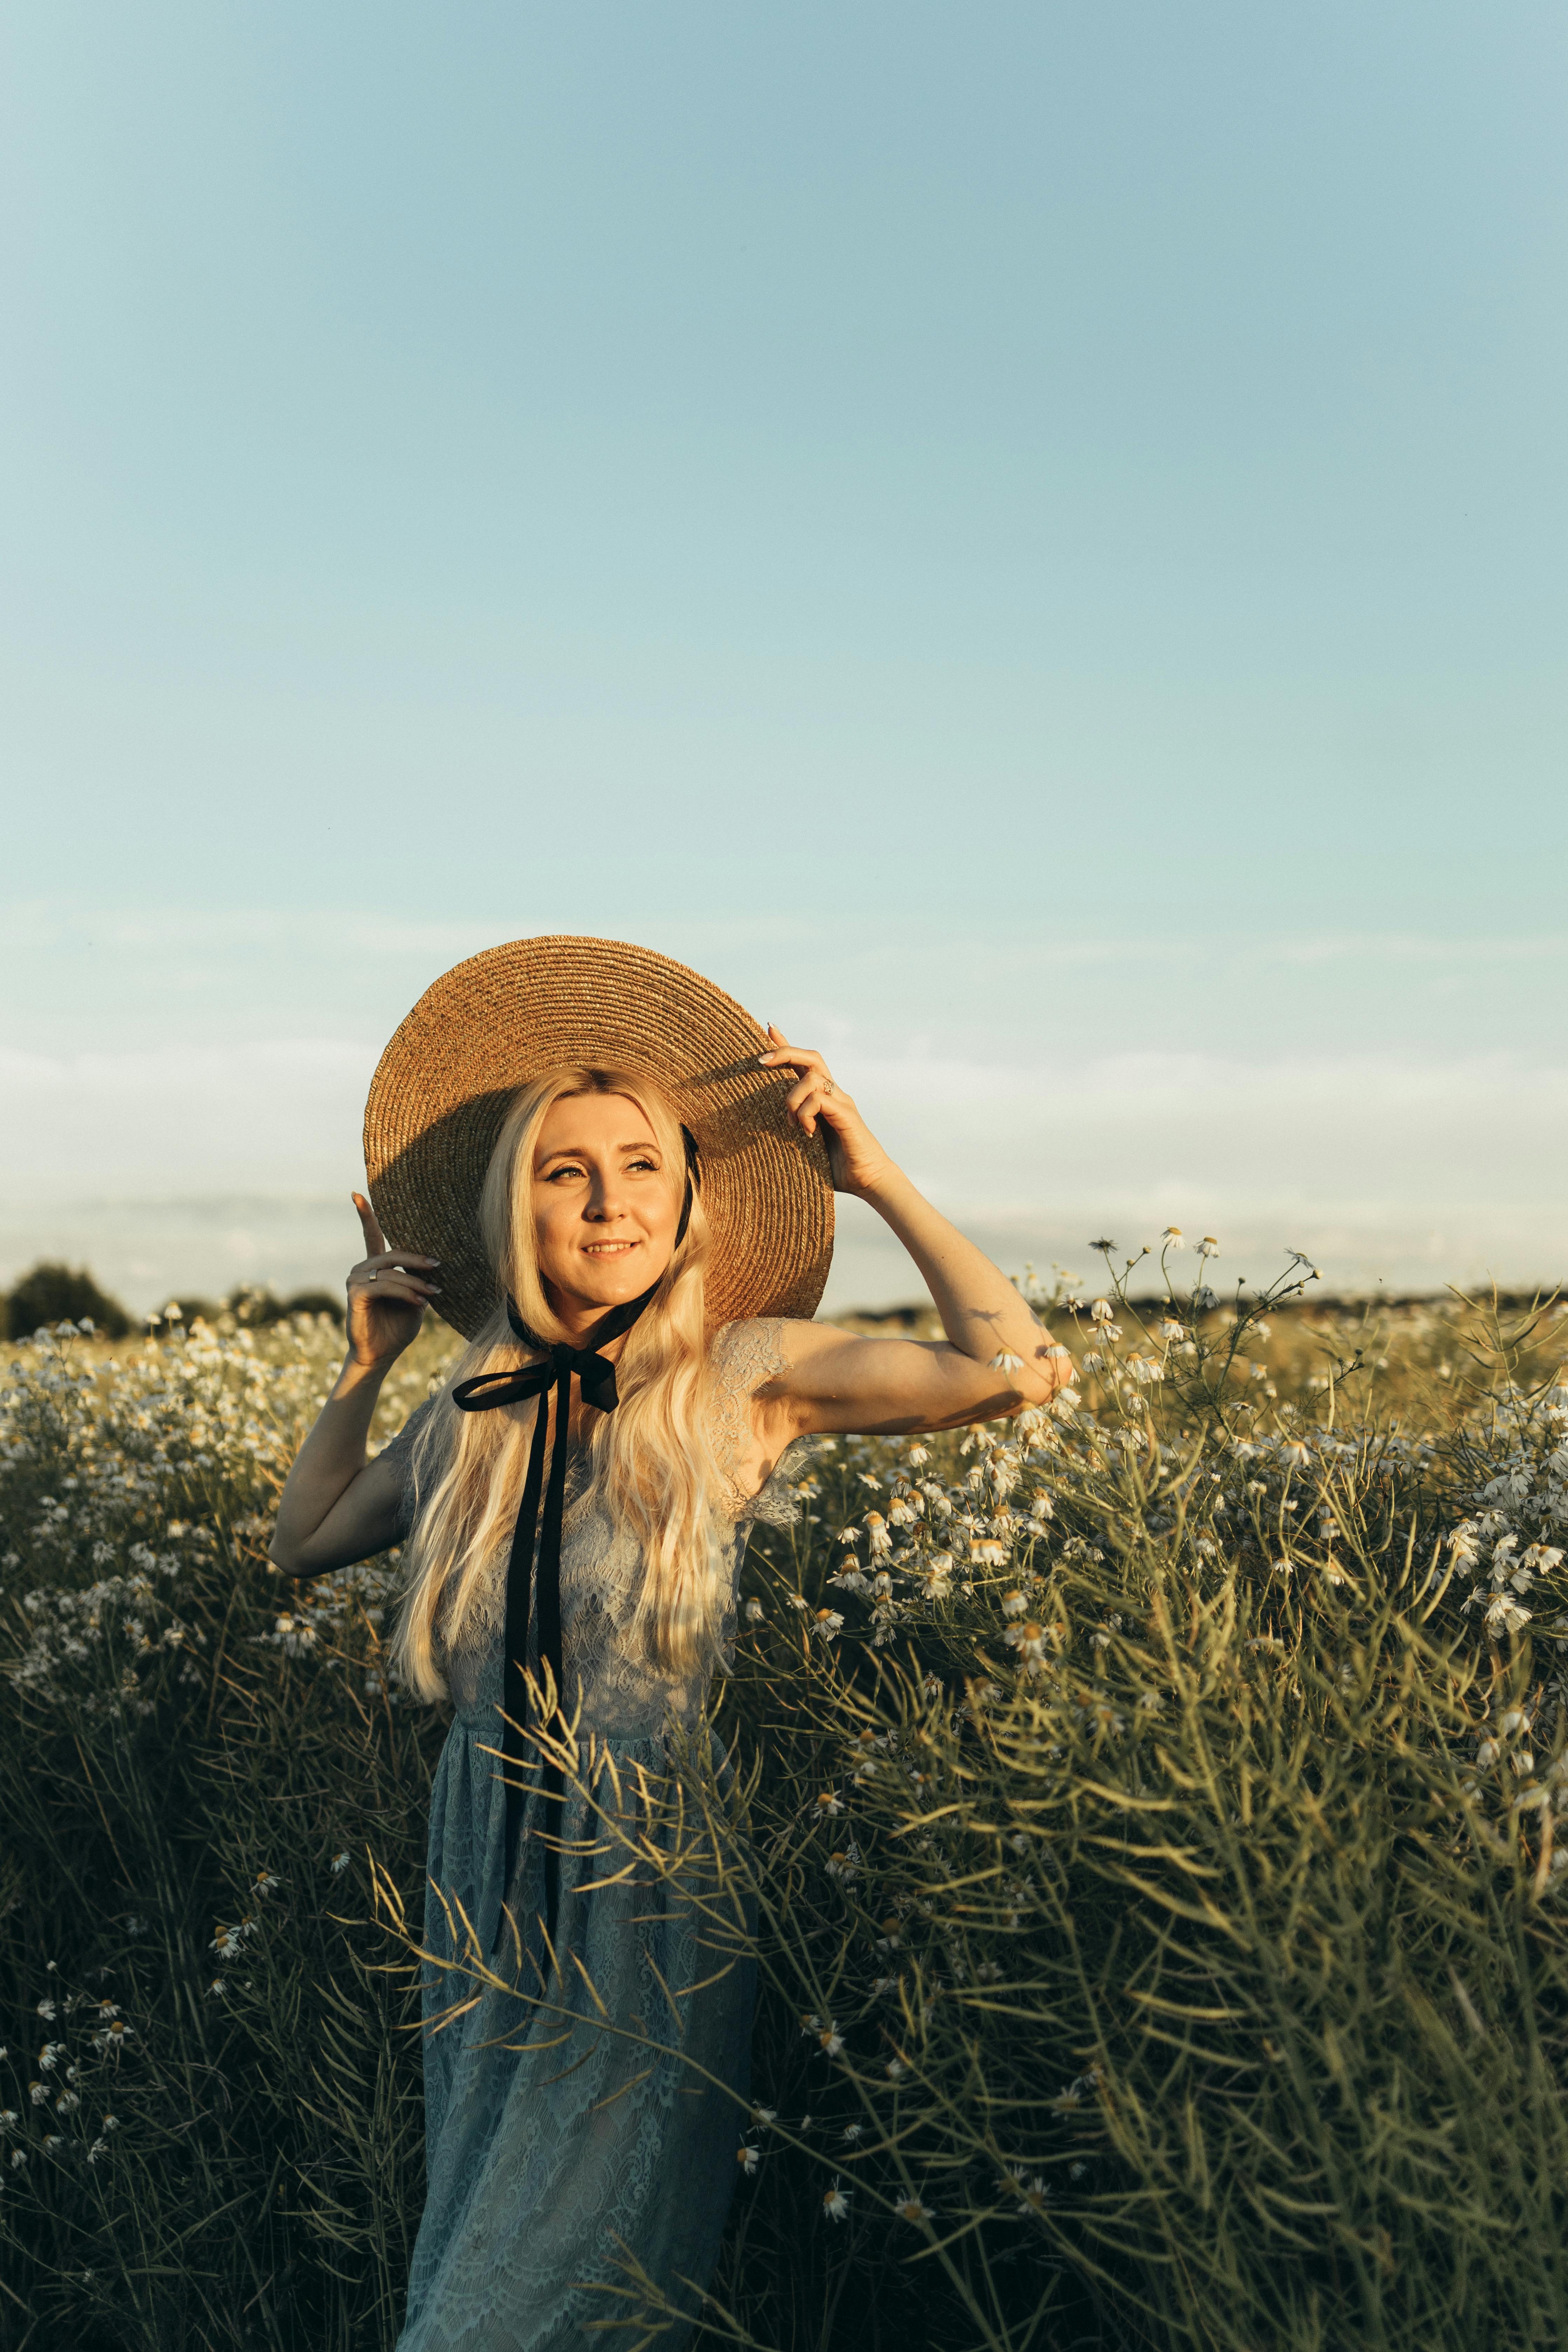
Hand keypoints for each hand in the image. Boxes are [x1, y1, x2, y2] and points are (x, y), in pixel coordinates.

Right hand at [345, 1193, 440, 1368]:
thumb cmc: (398, 1327)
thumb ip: (419, 1280)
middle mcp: (362, 1270)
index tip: (357, 1193)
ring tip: (434, 1292)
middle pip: (393, 1253)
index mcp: (375, 1267)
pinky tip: (419, 1300)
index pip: (370, 1235)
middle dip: (418, 1259)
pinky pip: (384, 1286)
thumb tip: (436, 1265)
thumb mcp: (416, 1300)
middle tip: (439, 1265)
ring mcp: (355, 1281)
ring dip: (415, 1281)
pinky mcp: (355, 1295)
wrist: (381, 1355)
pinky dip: (405, 1291)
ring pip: (391, 1271)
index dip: (365, 1214)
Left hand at [758, 1027, 893, 1198]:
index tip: (768, 1028)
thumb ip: (793, 1132)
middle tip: (761, 1061)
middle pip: (811, 1057)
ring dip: (792, 1099)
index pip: (803, 1064)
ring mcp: (842, 1102)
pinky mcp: (847, 1115)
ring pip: (811, 1078)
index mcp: (823, 1098)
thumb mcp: (807, 1144)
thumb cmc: (839, 1167)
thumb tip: (762, 1134)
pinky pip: (819, 1100)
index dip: (785, 1045)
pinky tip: (808, 1133)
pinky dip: (806, 1113)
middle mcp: (834, 1094)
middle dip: (784, 1052)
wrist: (871, 1182)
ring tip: (793, 1126)